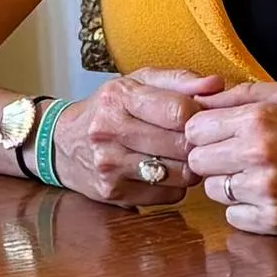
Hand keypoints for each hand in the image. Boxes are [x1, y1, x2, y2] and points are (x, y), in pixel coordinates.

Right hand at [45, 70, 212, 210]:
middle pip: (182, 146)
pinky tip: (164, 172)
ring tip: (180, 155)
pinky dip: (175, 186)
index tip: (199, 117)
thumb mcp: (137, 83)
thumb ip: (178, 81)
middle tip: (195, 140)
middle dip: (196, 144)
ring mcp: (110, 165)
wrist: (60, 143)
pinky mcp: (113, 193)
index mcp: (119, 97)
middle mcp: (110, 131)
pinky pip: (169, 195)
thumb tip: (216, 85)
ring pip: (180, 174)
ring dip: (189, 167)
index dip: (200, 116)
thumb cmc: (107, 109)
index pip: (180, 112)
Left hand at [179, 83, 276, 237]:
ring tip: (258, 176)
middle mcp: (258, 155)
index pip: (194, 129)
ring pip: (213, 190)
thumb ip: (247, 93)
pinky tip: (270, 197)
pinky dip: (245, 210)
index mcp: (260, 119)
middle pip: (196, 161)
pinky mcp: (275, 222)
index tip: (220, 136)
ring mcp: (265, 192)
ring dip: (228, 184)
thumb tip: (202, 96)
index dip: (204, 132)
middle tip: (236, 157)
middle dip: (212, 158)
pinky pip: (233, 217)